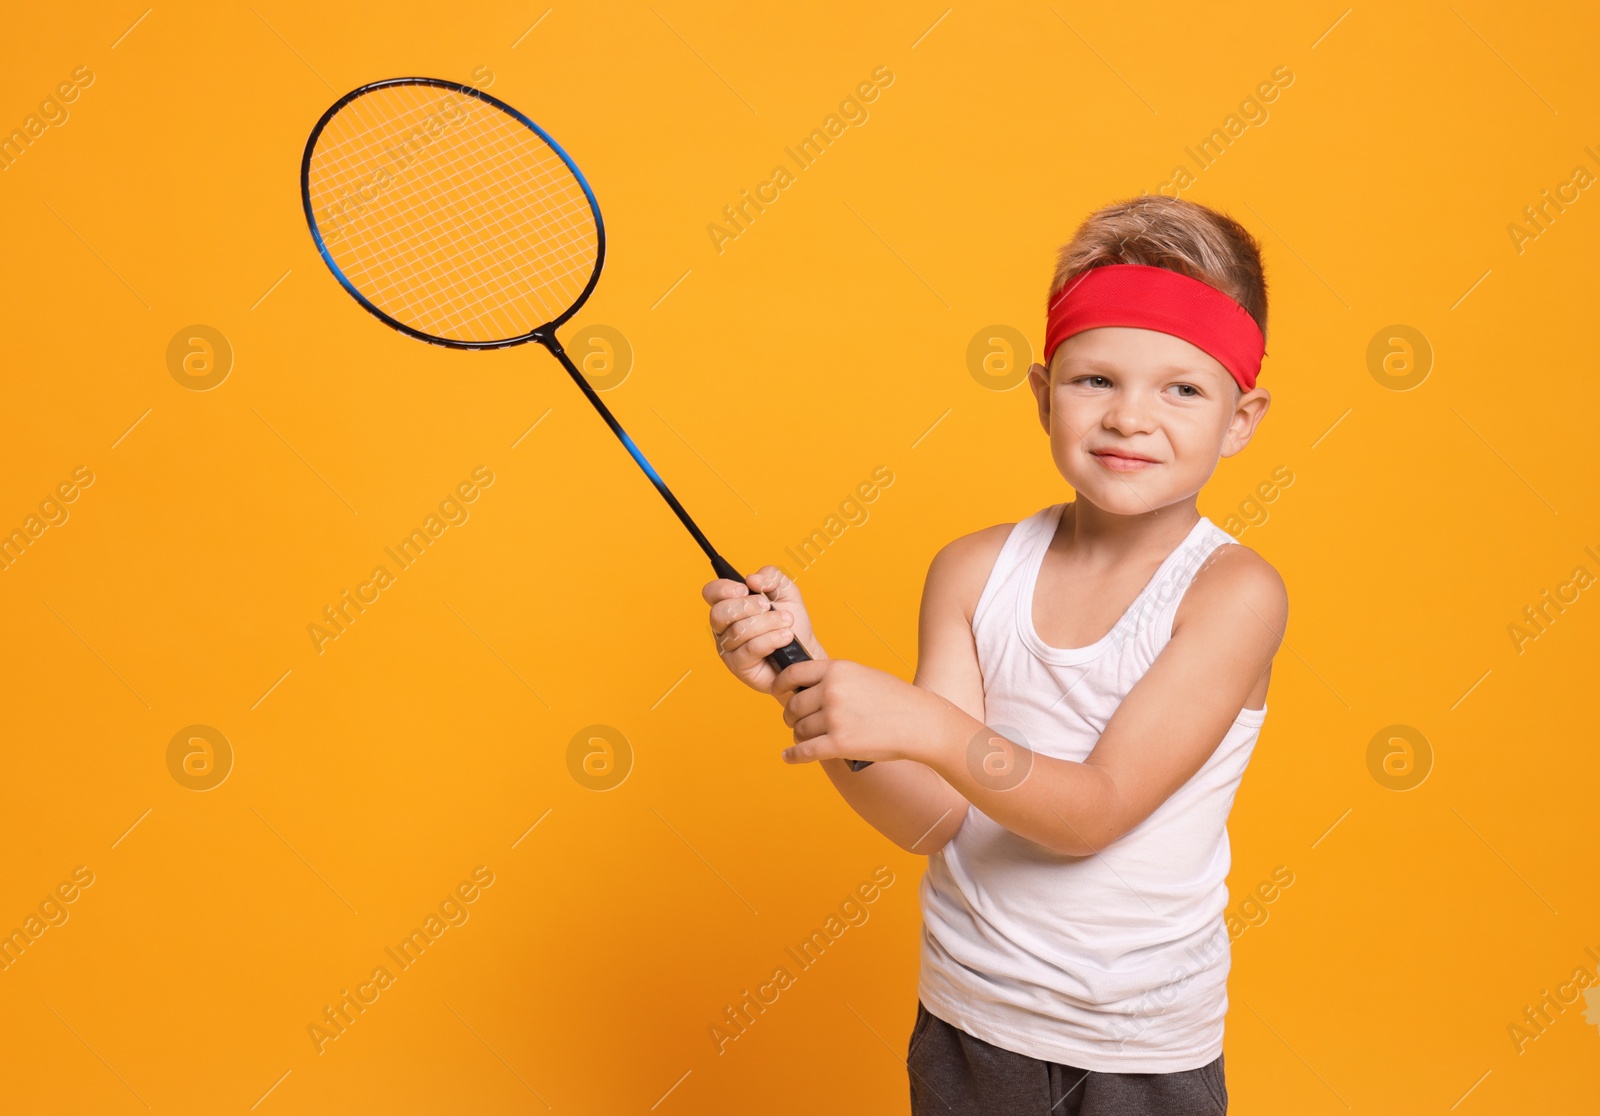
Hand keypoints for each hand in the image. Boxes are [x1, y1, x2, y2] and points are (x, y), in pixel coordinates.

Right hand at [703, 566, 822, 694]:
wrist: (803, 651)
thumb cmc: (791, 622)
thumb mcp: (786, 592)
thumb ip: (771, 577)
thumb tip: (752, 579)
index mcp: (730, 604)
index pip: (711, 592)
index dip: (723, 588)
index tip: (745, 588)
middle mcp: (723, 627)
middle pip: (718, 613)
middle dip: (746, 607)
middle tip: (768, 606)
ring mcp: (728, 648)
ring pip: (738, 631)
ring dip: (767, 623)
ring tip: (786, 622)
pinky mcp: (738, 666)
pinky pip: (750, 649)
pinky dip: (771, 639)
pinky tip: (785, 637)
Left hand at [774, 658, 951, 765]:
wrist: (919, 722)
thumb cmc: (893, 699)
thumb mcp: (862, 675)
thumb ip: (833, 679)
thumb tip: (802, 690)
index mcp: (837, 670)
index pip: (794, 674)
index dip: (781, 684)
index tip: (778, 692)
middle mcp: (832, 691)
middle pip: (794, 705)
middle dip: (791, 716)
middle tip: (794, 722)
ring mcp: (835, 717)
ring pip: (800, 729)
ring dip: (799, 736)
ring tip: (804, 739)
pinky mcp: (839, 744)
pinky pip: (805, 751)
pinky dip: (793, 755)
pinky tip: (788, 757)